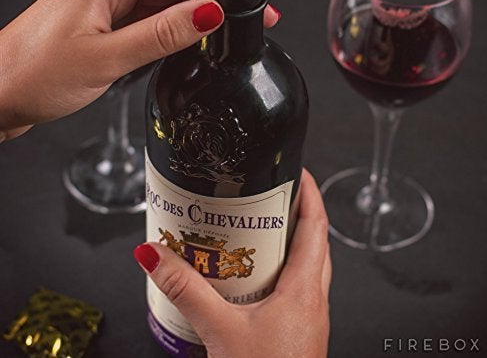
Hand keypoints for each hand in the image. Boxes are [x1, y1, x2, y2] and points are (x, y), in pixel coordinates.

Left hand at [0, 0, 279, 140]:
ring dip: (194, 11)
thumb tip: (207, 13)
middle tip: (244, 11)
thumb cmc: (33, 73)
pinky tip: (187, 41)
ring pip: (161, 3)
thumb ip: (160, 35)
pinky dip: (171, 28)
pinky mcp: (102, 31)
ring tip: (223, 28)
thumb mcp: (106, 56)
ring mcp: (104, 10)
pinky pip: (146, 22)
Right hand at [134, 169, 331, 357]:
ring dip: (292, 241)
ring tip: (263, 229)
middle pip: (316, 241)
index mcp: (304, 290)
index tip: (299, 171)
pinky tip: (258, 277)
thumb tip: (155, 255)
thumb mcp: (220, 330)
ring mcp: (309, 316)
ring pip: (309, 264)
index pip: (317, 226)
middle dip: (299, 213)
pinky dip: (284, 269)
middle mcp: (313, 299)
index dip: (311, 193)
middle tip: (273, 196)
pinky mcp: (299, 329)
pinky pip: (299, 286)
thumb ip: (185, 290)